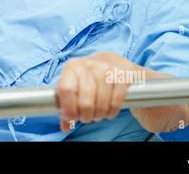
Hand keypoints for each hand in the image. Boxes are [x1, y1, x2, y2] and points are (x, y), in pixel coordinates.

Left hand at [56, 52, 188, 132]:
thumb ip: (67, 105)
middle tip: (87, 118)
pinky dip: (112, 110)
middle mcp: (89, 65)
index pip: (66, 90)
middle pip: (85, 100)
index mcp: (72, 67)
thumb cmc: (89, 79)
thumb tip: (64, 125)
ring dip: (100, 114)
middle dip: (86, 115)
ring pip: (102, 102)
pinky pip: (117, 101)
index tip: (71, 118)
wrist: (113, 63)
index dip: (68, 108)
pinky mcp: (124, 74)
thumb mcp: (75, 86)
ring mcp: (108, 68)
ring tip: (98, 114)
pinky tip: (109, 111)